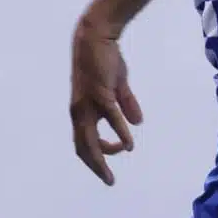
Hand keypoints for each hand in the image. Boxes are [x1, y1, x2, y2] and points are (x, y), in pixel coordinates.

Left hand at [70, 15, 141, 185]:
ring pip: (91, 140)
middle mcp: (80, 111)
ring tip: (112, 173)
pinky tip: (128, 144)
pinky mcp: (100, 94)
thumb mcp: (116, 86)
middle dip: (96, 166)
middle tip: (109, 180)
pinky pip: (110, 119)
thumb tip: (137, 123)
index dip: (98, 156)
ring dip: (103, 158)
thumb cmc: (104, 60)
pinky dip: (119, 133)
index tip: (114, 162)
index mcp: (82, 111)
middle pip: (83, 147)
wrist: (96, 36)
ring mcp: (88, 104)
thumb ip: (125, 104)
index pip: (84, 142)